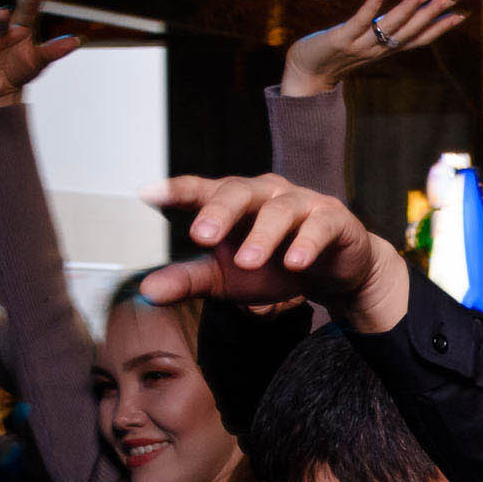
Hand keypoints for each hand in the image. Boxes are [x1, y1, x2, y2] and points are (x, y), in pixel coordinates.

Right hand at [0, 0, 81, 109]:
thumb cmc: (21, 68)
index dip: (31, 0)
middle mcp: (1, 34)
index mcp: (19, 30)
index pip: (27, 13)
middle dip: (1, 18)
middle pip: (2, 23)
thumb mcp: (40, 60)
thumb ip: (55, 50)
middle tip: (4, 12)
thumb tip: (77, 41)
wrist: (2, 89)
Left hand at [138, 173, 410, 333]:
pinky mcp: (335, 219)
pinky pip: (320, 225)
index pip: (201, 190)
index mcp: (233, 203)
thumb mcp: (226, 278)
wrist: (334, 272)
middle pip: (239, 191)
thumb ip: (188, 280)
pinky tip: (295, 263)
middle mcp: (265, 194)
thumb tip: (147, 291)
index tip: (148, 194)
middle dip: (220, 212)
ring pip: (280, 209)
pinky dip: (307, 243)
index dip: (176, 189)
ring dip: (263, 236)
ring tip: (248, 263)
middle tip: (201, 237)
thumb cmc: (273, 267)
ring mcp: (303, 202)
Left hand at [283, 0, 464, 96]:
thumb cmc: (334, 54)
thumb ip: (382, 34)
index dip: (440, 28)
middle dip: (431, 15)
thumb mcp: (364, 45)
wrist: (306, 71)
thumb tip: (400, 21)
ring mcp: (360, 45)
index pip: (419, 39)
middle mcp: (378, 49)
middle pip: (409, 31)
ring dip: (407, 10)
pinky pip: (359, 22)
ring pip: (389, 26)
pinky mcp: (341, 38)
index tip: (461, 15)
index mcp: (386, 50)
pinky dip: (371, 7)